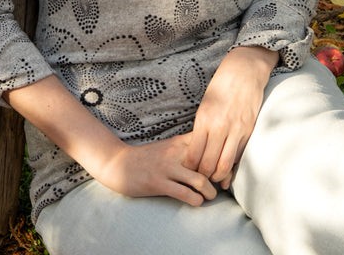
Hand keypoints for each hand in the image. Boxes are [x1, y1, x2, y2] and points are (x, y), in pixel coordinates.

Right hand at [99, 134, 217, 206]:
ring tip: (209, 196)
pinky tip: (196, 202)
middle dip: (220, 176)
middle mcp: (175, 152)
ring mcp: (167, 167)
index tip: (225, 167)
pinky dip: (196, 201)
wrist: (119, 163)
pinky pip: (185, 193)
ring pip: (200, 180)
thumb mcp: (168, 146)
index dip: (221, 156)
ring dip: (210, 192)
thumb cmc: (147, 157)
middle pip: (209, 162)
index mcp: (179, 141)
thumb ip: (187, 147)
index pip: (209, 144)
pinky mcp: (158, 183)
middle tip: (222, 184)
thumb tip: (210, 156)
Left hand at [184, 46, 277, 188]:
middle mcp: (219, 126)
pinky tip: (228, 167)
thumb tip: (198, 149)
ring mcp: (235, 129)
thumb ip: (202, 126)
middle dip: (203, 176)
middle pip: (208, 164)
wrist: (243, 72)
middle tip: (201, 180)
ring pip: (225, 165)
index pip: (194, 154)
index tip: (189, 171)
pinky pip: (238, 155)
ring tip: (214, 178)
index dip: (190, 168)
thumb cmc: (221, 87)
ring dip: (219, 176)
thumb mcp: (205, 104)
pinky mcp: (249, 130)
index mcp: (204, 119)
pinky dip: (233, 164)